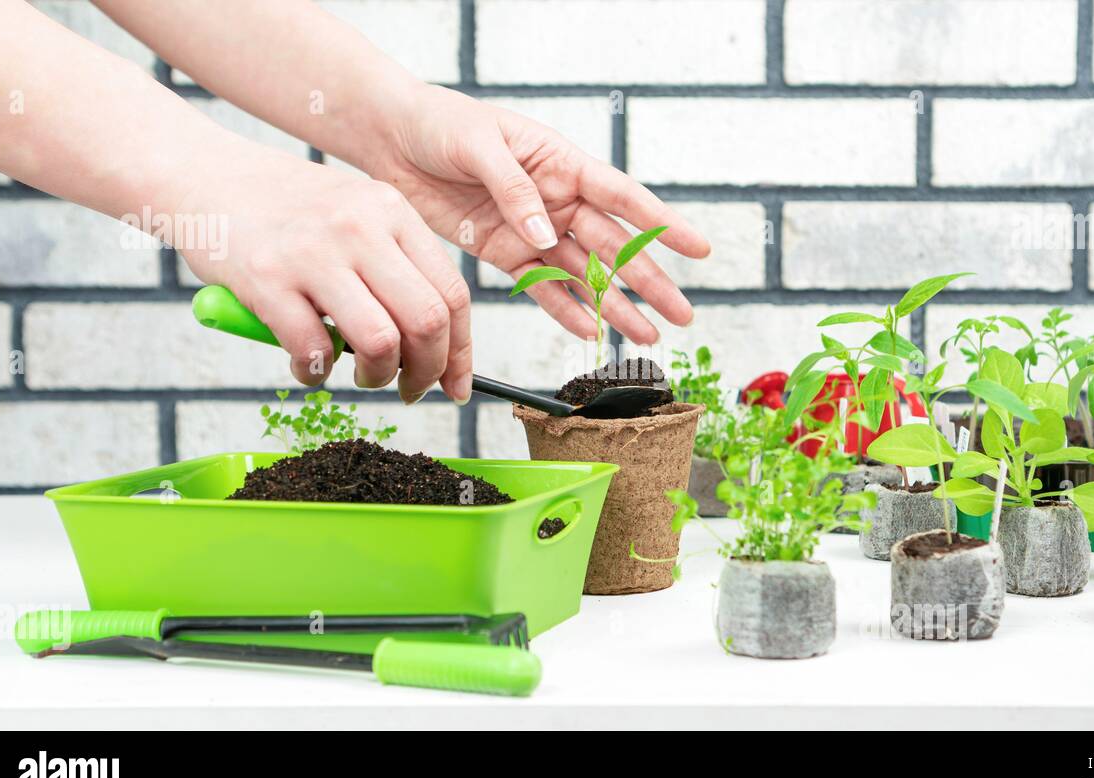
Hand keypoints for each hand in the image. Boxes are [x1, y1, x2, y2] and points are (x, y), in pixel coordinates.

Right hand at [176, 145, 470, 402]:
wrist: (202, 173)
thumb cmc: (284, 208)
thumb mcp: (355, 212)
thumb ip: (394, 264)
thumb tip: (435, 344)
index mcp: (392, 211)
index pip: (452, 293)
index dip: (460, 350)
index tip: (455, 383)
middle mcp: (361, 227)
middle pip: (427, 321)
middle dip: (427, 372)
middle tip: (409, 389)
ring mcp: (314, 252)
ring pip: (380, 342)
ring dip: (376, 377)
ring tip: (360, 375)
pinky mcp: (267, 279)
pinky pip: (312, 350)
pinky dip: (317, 373)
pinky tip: (308, 365)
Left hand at [365, 83, 710, 344]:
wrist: (394, 139)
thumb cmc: (442, 124)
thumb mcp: (480, 145)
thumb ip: (515, 190)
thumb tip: (546, 233)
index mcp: (562, 163)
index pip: (624, 197)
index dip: (662, 224)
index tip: (698, 249)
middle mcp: (557, 200)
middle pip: (614, 247)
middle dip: (651, 282)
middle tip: (683, 315)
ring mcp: (533, 229)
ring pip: (585, 276)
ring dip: (616, 306)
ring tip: (648, 336)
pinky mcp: (504, 252)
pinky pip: (541, 287)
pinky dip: (564, 311)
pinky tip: (589, 332)